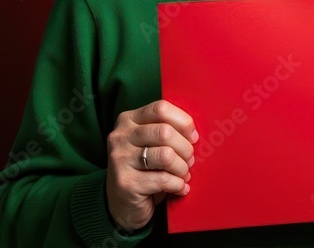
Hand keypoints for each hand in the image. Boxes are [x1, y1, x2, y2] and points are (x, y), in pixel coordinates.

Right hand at [105, 100, 197, 232]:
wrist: (122, 204)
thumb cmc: (144, 169)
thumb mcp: (151, 144)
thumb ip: (166, 131)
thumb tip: (193, 134)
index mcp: (128, 120)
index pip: (160, 109)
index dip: (183, 122)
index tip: (192, 136)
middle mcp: (120, 137)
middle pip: (165, 132)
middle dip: (185, 148)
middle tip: (190, 160)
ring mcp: (120, 159)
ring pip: (166, 156)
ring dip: (182, 168)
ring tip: (183, 175)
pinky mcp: (125, 183)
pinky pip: (164, 179)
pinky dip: (178, 185)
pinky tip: (178, 188)